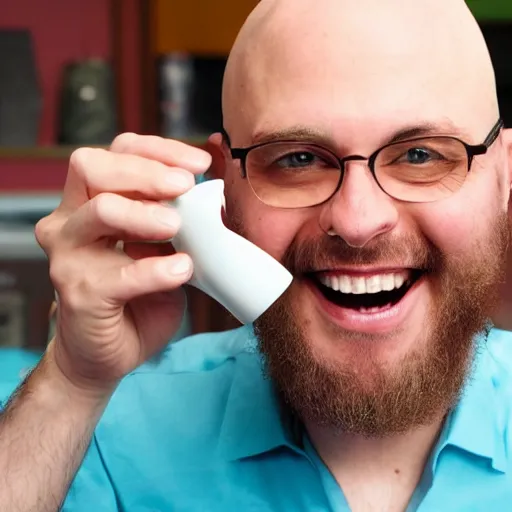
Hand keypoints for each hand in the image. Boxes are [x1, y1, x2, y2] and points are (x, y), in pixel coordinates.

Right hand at [36, 133, 211, 389]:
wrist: (109, 352)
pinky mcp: (79, 293)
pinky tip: (181, 270)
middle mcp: (70, 221)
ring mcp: (69, 256)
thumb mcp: (162, 248)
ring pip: (101, 211)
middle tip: (185, 185)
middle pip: (94, 168)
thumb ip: (177, 217)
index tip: (200, 163)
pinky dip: (154, 270)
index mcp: (90, 201)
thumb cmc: (137, 295)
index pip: (116, 152)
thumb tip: (214, 187)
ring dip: (146, 213)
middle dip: (147, 171)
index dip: (158, 150)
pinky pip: (118, 275)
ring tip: (177, 226)